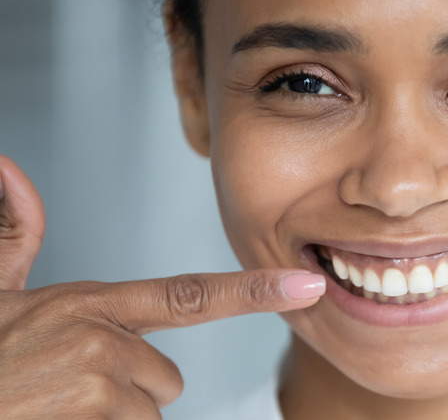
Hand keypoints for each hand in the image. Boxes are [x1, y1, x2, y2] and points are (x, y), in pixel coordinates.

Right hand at [0, 155, 325, 418]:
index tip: (304, 288)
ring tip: (59, 406)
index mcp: (88, 305)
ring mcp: (98, 388)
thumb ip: (13, 236)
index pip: (186, 294)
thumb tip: (8, 166)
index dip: (251, 291)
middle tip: (71, 386)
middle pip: (166, 378)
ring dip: (111, 418)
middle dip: (130, 389)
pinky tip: (60, 418)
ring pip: (147, 414)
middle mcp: (100, 342)